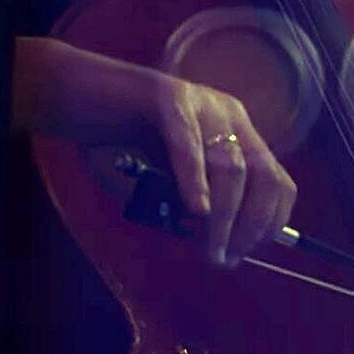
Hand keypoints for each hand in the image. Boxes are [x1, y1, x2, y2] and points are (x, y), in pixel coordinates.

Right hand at [13, 37, 296, 265]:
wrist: (75, 95)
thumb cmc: (122, 145)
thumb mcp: (169, 181)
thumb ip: (191, 207)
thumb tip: (215, 244)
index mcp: (238, 133)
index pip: (278, 181)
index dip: (270, 221)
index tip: (248, 252)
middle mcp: (228, 115)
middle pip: (262, 175)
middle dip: (251, 225)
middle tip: (226, 258)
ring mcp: (201, 102)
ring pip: (230, 167)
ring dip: (224, 217)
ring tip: (210, 249)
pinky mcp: (166, 96)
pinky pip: (188, 143)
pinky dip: (195, 181)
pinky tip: (197, 210)